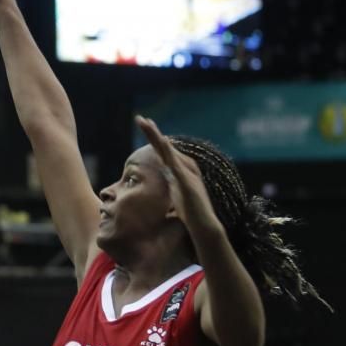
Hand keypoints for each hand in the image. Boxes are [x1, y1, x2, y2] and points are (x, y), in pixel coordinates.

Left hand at [135, 116, 220, 235]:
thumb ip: (171, 184)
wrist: (205, 227)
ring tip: (146, 124)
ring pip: (170, 151)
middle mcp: (187, 167)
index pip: (165, 151)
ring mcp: (188, 174)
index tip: (144, 125)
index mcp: (181, 169)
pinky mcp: (189, 183)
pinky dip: (169, 153)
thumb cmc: (191, 214)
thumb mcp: (176, 195)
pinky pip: (176, 165)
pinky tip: (161, 144)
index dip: (154, 138)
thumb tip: (162, 180)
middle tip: (141, 118)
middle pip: (166, 146)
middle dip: (153, 132)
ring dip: (158, 137)